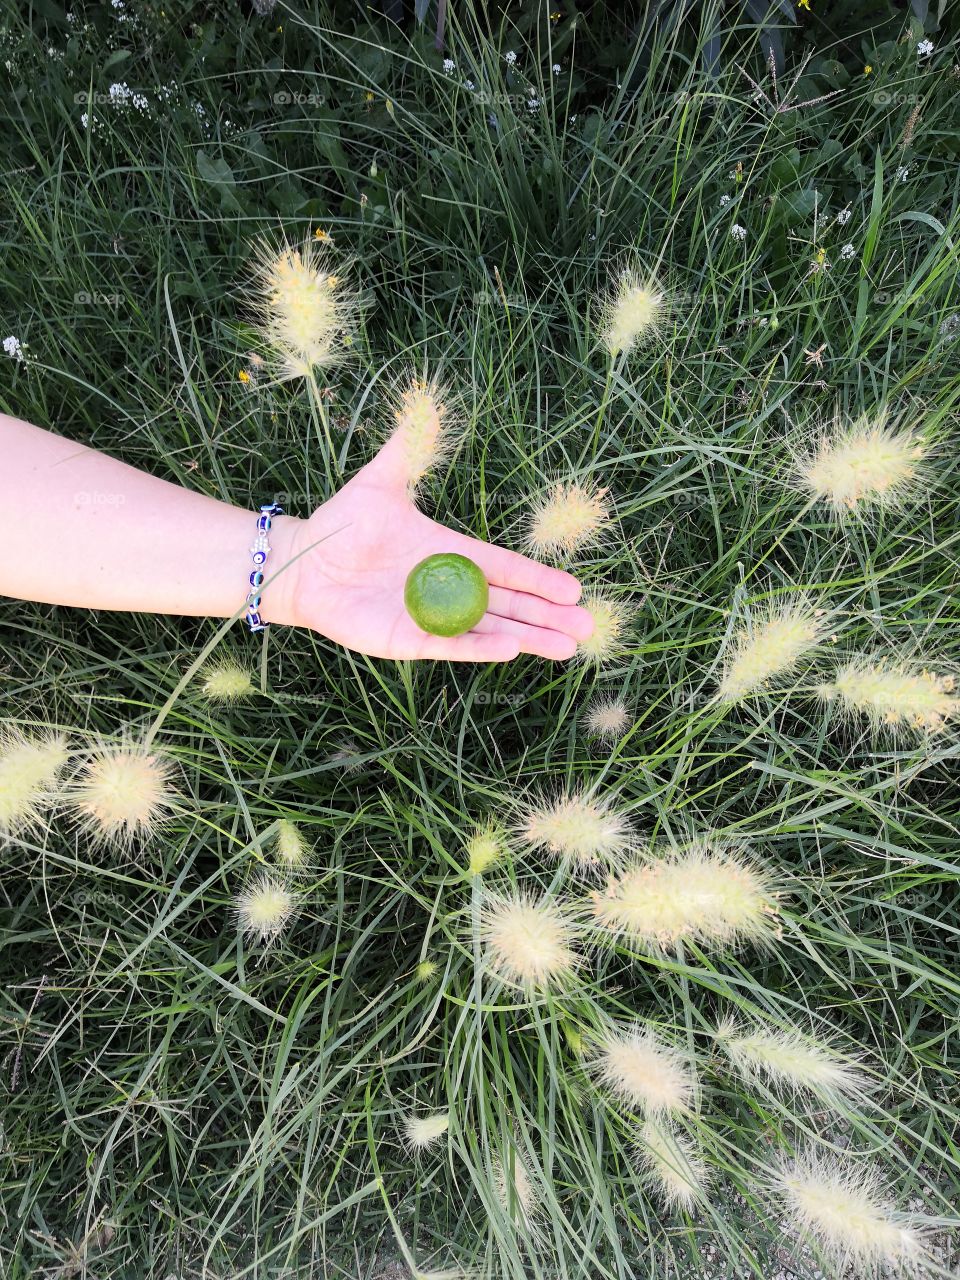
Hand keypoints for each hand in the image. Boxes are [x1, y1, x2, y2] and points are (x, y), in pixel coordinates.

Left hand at [267, 439, 594, 661]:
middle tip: (586, 626)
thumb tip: (422, 404)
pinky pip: (452, 646)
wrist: (302, 563)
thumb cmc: (342, 524)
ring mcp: (431, 618)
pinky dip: (480, 648)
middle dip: (547, 617)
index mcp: (450, 553)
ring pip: (490, 630)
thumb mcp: (380, 483)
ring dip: (527, 637)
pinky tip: (513, 649)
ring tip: (565, 647)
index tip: (573, 589)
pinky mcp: (408, 640)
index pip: (505, 568)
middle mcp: (448, 589)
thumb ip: (406, 450)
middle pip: (509, 605)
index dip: (538, 579)